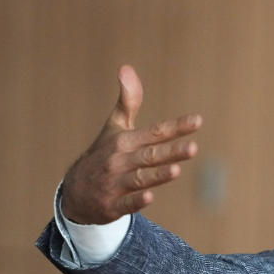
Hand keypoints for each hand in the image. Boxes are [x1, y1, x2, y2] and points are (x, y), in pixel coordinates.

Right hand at [60, 65, 201, 223]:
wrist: (75, 191)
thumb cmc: (102, 155)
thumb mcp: (114, 128)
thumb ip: (127, 101)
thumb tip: (127, 68)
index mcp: (124, 141)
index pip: (155, 132)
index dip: (177, 127)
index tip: (198, 121)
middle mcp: (119, 160)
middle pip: (150, 155)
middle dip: (170, 151)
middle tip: (193, 148)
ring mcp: (114, 183)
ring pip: (139, 178)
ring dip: (156, 174)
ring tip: (176, 170)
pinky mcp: (111, 205)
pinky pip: (125, 203)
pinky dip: (136, 200)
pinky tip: (149, 196)